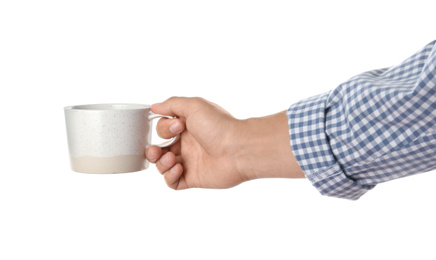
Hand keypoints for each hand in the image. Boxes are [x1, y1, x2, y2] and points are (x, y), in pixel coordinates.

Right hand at [145, 97, 303, 189]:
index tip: (177, 128)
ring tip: (171, 158)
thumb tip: (154, 107)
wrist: (239, 149)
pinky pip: (173, 182)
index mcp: (188, 127)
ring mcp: (190, 162)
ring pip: (163, 166)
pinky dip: (169, 176)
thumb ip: (172, 104)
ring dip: (160, 163)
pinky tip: (179, 168)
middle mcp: (188, 144)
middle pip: (159, 149)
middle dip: (152, 150)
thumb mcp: (194, 106)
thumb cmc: (220, 126)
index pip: (163, 129)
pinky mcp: (194, 178)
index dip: (163, 128)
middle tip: (158, 150)